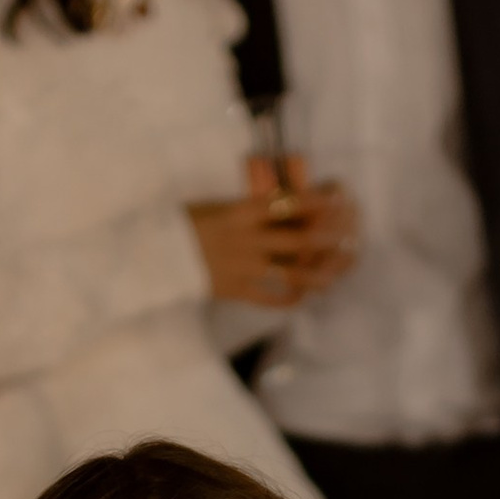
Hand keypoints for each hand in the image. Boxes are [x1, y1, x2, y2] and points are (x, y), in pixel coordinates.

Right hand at [187, 155, 356, 310]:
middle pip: (296, 240)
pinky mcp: (233, 290)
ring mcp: (241, 267)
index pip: (286, 204)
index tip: (337, 200)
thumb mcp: (218, 207)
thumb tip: (281, 204)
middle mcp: (245, 239)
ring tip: (330, 279)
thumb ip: (249, 209)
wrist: (154, 255)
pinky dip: (287, 299)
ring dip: (314, 277)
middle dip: (325, 241)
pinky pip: (267, 298)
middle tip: (345, 241)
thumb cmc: (186, 225)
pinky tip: (300, 298)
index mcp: (240, 212)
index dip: (315, 203)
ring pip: (288, 273)